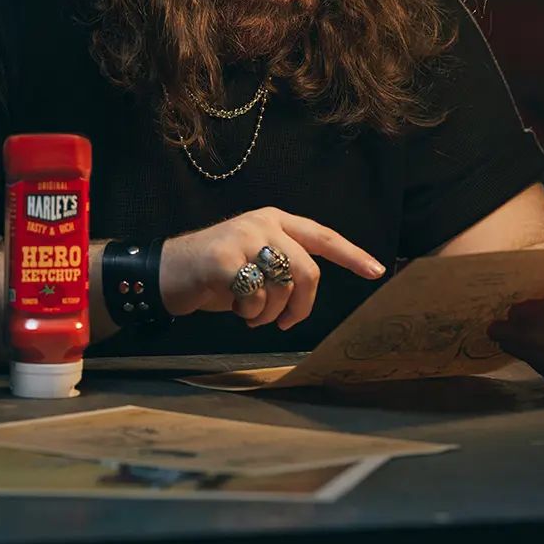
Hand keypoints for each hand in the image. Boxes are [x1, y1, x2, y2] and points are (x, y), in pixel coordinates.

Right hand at [160, 207, 385, 330]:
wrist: (166, 271)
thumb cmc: (216, 272)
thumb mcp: (254, 259)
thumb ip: (284, 265)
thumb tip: (308, 292)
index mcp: (275, 220)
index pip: (322, 236)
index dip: (351, 255)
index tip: (376, 271)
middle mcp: (263, 223)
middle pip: (307, 270)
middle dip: (302, 306)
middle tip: (286, 323)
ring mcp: (243, 237)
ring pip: (283, 286)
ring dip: (270, 313)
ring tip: (252, 314)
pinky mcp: (224, 258)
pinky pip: (256, 297)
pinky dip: (249, 313)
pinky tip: (234, 308)